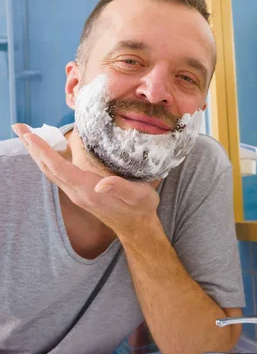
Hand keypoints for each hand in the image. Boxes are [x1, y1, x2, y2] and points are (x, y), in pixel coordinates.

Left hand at [12, 124, 159, 237]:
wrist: (136, 227)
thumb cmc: (141, 208)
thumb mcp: (139, 196)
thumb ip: (121, 188)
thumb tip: (102, 184)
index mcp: (89, 190)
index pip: (59, 168)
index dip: (44, 151)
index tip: (30, 135)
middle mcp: (77, 192)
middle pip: (48, 168)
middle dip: (32, 147)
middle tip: (18, 127)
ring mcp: (76, 194)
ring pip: (50, 171)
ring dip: (37, 153)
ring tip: (27, 135)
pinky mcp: (79, 193)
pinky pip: (58, 174)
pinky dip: (47, 160)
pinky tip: (47, 151)